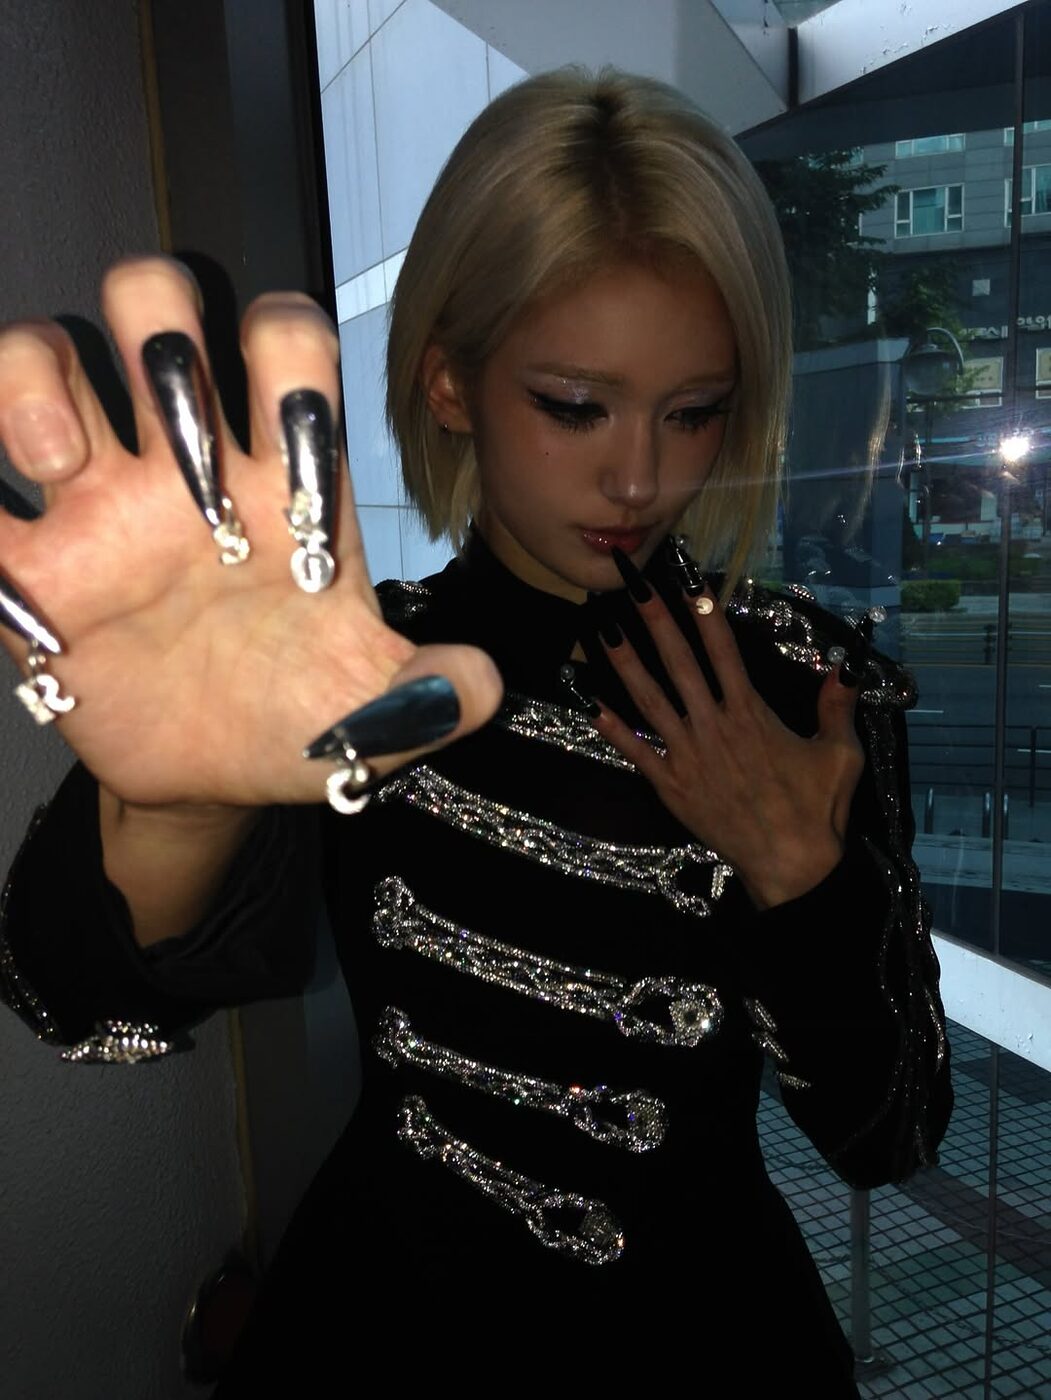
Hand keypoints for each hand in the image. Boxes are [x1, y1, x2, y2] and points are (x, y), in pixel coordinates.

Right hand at [0, 257, 501, 809]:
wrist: (209, 784)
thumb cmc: (295, 724)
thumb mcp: (370, 715)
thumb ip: (429, 695)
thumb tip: (483, 687)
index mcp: (282, 483)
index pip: (287, 348)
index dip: (286, 345)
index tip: (286, 427)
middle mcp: (187, 471)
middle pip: (156, 317)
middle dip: (154, 328)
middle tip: (169, 426)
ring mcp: (98, 509)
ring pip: (46, 363)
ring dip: (38, 383)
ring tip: (61, 465)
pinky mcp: (28, 569)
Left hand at [591, 566, 864, 909]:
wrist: (791, 864)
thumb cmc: (817, 809)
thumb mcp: (841, 753)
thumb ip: (836, 707)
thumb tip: (845, 668)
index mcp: (751, 714)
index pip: (725, 651)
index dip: (706, 614)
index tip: (690, 582)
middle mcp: (715, 727)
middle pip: (681, 663)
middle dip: (657, 621)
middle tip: (635, 587)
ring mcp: (689, 755)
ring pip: (651, 700)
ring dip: (626, 663)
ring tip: (603, 630)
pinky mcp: (672, 786)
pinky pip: (637, 753)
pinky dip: (613, 730)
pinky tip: (590, 706)